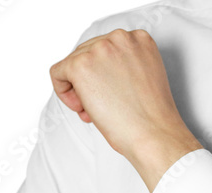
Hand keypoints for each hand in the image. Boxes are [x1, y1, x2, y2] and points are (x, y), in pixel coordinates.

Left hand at [49, 28, 200, 190]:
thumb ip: (124, 64)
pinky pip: (57, 73)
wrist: (154, 135)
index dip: (104, 73)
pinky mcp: (80, 65)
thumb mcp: (144, 77)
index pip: (107, 48)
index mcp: (139, 39)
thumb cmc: (152, 116)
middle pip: (87, 53)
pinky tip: (82, 108)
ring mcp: (99, 49)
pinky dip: (63, 91)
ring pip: (72, 64)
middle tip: (102, 106)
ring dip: (80, 89)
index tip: (111, 92)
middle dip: (90, 81)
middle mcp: (120, 38)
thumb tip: (97, 71)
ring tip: (96, 110)